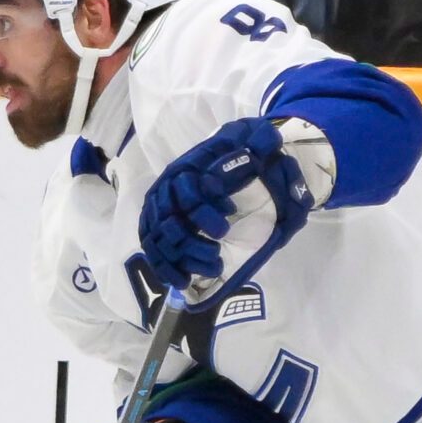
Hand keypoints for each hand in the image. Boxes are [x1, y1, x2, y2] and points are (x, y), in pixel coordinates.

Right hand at [138, 117, 313, 295]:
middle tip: (218, 255)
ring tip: (213, 267)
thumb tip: (266, 144)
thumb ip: (259, 141)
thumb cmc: (239, 155)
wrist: (232, 161)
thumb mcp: (252, 140)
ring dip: (186, 259)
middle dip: (194, 243)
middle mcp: (166, 190)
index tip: (226, 225)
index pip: (186, 193)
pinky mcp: (156, 231)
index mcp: (186, 168)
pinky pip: (155, 253)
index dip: (203, 213)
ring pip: (162, 242)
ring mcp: (158, 212)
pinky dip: (167, 270)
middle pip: (170, 223)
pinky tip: (185, 282)